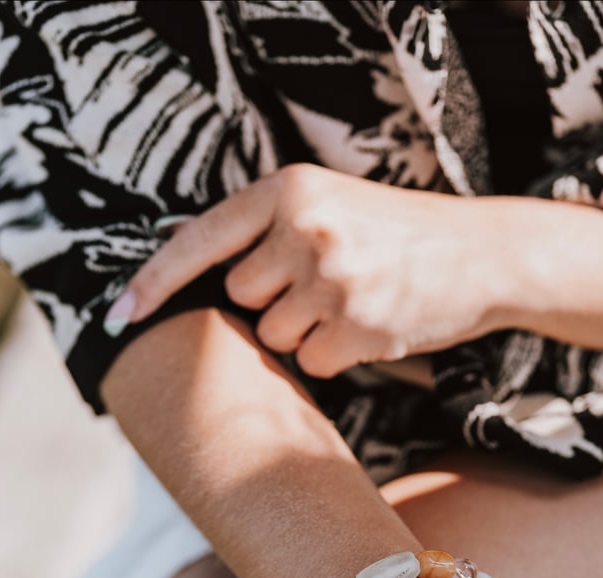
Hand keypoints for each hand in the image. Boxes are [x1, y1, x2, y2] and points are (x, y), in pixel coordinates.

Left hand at [109, 165, 508, 375]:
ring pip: (275, 335)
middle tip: (326, 280)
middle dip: (273, 298)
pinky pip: (312, 362)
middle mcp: (307, 229)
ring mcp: (334, 280)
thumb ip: (269, 229)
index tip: (118, 315)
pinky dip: (336, 354)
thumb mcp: (331, 205)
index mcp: (291, 190)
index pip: (201, 238)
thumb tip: (204, 275)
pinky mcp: (359, 328)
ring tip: (356, 300)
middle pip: (241, 296)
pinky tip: (373, 325)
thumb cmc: (399, 234)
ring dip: (306, 330)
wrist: (483, 254)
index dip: (154, 280)